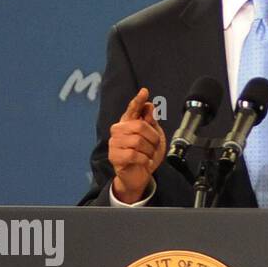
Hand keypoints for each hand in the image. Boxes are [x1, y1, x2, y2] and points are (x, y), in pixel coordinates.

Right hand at [108, 87, 166, 203]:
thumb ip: (150, 121)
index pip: (133, 109)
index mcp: (128, 123)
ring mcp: (114, 143)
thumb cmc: (146, 153)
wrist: (140, 175)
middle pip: (140, 126)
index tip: (144, 92)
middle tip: (153, 146)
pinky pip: (134, 154)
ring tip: (146, 155)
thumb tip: (149, 105)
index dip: (138, 100)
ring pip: (138, 142)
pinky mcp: (114, 156)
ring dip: (148, 151)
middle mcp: (119, 130)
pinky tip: (143, 162)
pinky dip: (143, 160)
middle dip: (152, 138)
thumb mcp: (154, 137)